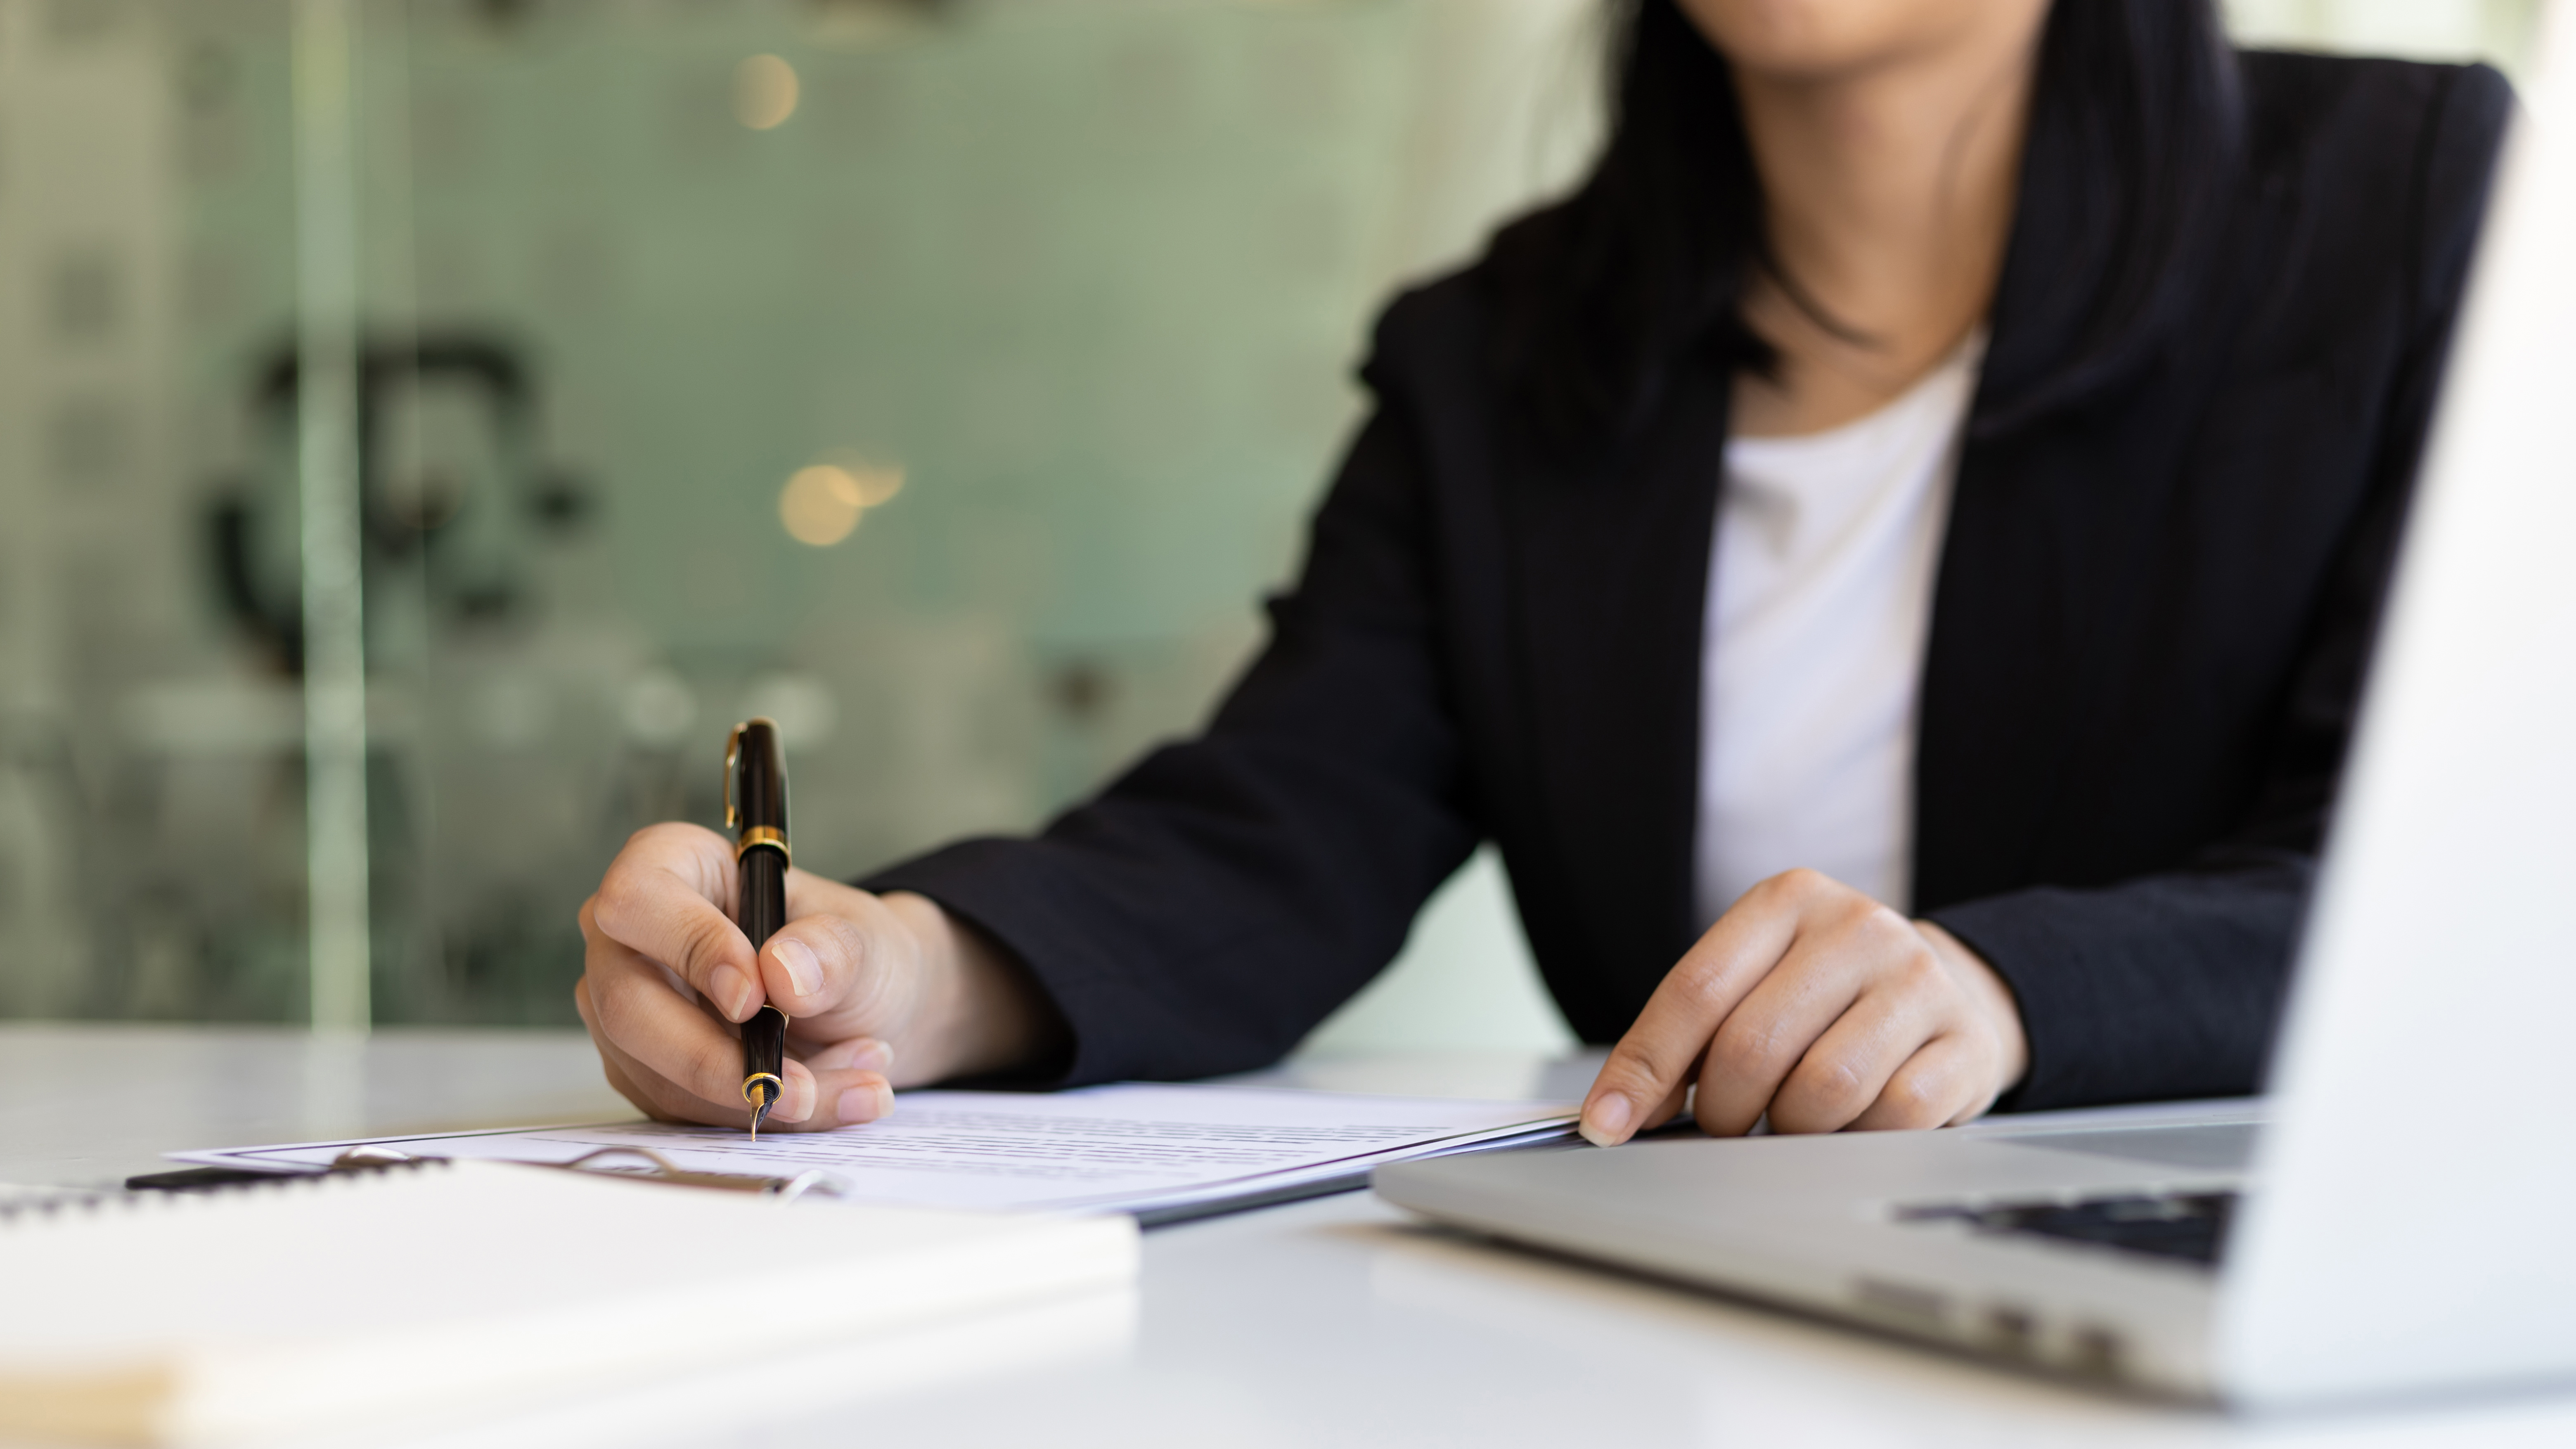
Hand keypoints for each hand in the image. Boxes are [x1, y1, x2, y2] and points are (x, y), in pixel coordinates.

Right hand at [573, 822, 1061, 1131]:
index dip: (690, 948)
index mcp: (673, 866)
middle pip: (628, 1007)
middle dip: (719, 1062)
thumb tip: (782, 972)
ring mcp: (627, 1011)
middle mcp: (629, 941)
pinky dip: (760, 1116)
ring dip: (761, 1094)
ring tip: (854, 1083)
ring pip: (659, 1076)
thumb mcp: (867, 940)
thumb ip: (833, 950)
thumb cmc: (849, 954)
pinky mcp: (645, 1073)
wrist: (862, 1011)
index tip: (754, 999)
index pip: (638, 900)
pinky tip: (827, 1097)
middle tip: (803, 1089)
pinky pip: (683, 1113)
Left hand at [1577, 868, 2026, 1144]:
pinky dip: (1857, 1140)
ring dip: (1789, 1129)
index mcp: (1788, 900)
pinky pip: (1891, 1118)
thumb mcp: (1756, 985)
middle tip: (1727, 1124)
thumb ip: (1688, 1038)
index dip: (1644, 1067)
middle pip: (1753, 1046)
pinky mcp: (1965, 1041)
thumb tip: (1617, 1113)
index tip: (1606, 1125)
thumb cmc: (1827, 998)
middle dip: (1722, 1110)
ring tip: (1792, 1120)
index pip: (1695, 990)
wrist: (1952, 993)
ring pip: (1823, 1089)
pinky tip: (1854, 1124)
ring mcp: (1918, 980)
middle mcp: (1857, 926)